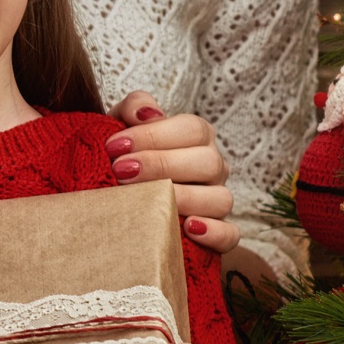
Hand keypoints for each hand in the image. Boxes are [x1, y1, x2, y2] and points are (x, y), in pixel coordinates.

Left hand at [107, 90, 237, 255]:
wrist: (113, 193)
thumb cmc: (123, 155)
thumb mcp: (122, 125)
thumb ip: (134, 108)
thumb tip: (147, 114)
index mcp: (197, 137)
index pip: (191, 129)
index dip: (153, 136)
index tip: (114, 147)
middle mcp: (213, 166)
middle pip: (207, 162)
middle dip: (161, 165)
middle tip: (121, 172)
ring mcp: (218, 200)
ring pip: (220, 199)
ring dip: (183, 199)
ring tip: (147, 201)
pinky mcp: (218, 233)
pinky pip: (230, 234)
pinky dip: (214, 232)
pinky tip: (187, 227)